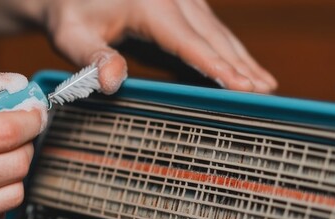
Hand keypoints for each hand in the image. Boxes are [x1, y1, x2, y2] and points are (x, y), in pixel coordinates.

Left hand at [18, 0, 276, 93]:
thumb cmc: (69, 15)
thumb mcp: (70, 36)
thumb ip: (90, 58)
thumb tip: (112, 80)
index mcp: (149, 5)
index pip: (190, 42)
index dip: (216, 66)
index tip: (240, 86)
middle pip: (213, 36)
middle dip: (240, 65)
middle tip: (265, 93)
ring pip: (218, 32)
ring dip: (242, 58)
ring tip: (266, 85)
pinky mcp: (182, 4)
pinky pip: (211, 29)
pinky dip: (229, 50)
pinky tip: (244, 68)